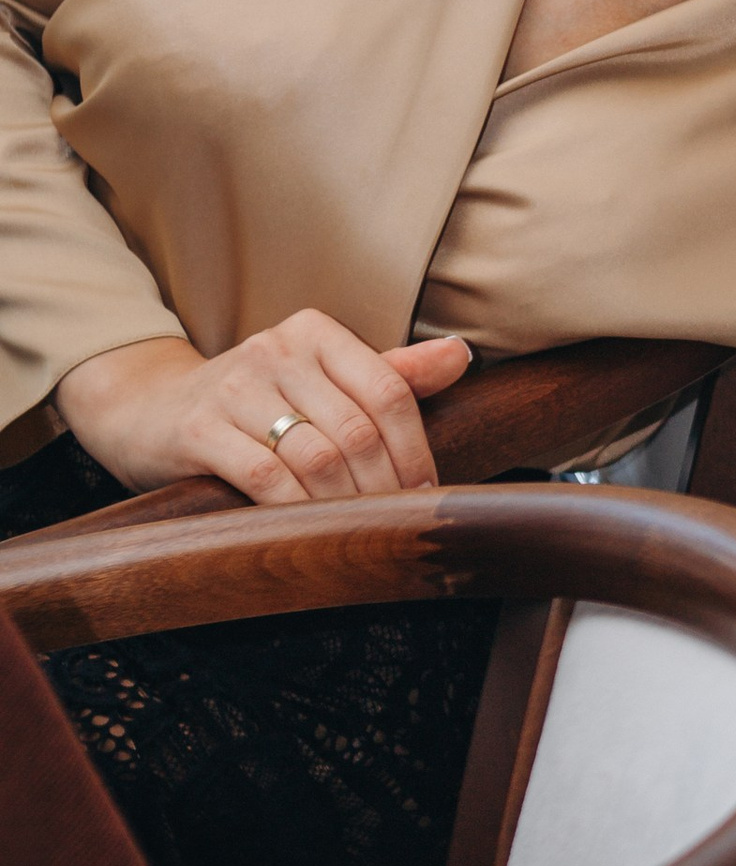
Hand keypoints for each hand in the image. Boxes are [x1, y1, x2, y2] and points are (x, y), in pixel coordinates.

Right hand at [56, 316, 473, 507]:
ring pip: (317, 455)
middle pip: (358, 429)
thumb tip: (461, 356)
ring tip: (362, 533)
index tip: (425, 493)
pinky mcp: (199, 429)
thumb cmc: (249, 403)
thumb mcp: (315, 379)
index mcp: (314, 332)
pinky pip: (266, 477)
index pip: (389, 389)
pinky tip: (312, 532)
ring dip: (348, 505)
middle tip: (397, 525)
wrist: (144, 410)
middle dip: (387, 487)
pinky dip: (298, 510)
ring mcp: (235, 386)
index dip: (417, 448)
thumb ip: (386, 373)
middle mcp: (277, 349)